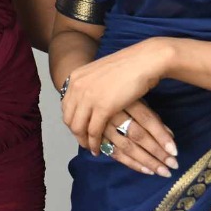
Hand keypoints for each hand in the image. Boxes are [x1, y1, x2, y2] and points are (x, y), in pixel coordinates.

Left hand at [62, 39, 177, 175]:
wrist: (143, 61)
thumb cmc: (128, 66)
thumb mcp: (100, 73)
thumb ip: (91, 84)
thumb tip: (89, 97)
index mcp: (75, 78)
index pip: (66, 106)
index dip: (72, 120)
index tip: (79, 129)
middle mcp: (77, 87)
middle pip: (69, 118)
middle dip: (76, 133)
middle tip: (85, 142)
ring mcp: (88, 97)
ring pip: (78, 127)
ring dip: (84, 141)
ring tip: (91, 148)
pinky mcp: (103, 108)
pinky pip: (93, 131)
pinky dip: (95, 143)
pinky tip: (99, 149)